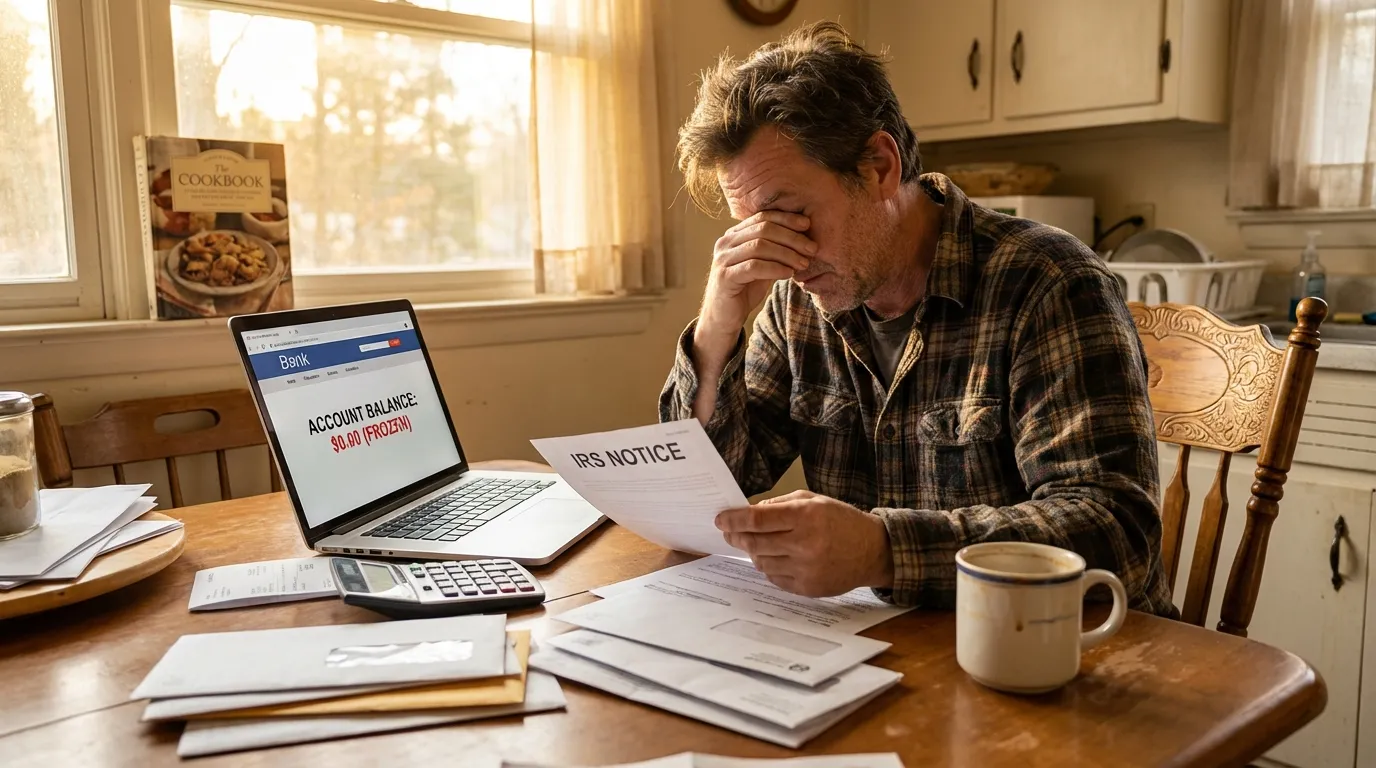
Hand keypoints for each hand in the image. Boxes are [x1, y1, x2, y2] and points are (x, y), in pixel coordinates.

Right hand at [693, 211, 816, 362]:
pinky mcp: (725, 277)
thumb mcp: (763, 265)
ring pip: (759, 246)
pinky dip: (775, 268)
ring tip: (803, 264)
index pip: (762, 217)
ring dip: (786, 254)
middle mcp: (725, 243)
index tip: (807, 225)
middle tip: (811, 248)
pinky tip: (789, 274)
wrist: (723, 317)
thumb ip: (775, 251)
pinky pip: (754, 267)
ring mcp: (723, 259)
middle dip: (791, 237)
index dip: (786, 219)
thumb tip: (803, 236)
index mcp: (734, 235)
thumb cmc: (745, 290)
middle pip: (763, 229)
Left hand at [715, 490, 893, 596]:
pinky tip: (777, 558)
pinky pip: (774, 578)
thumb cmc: (841, 521)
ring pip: (761, 562)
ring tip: (759, 544)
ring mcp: (805, 569)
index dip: (733, 520)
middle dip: (737, 536)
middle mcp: (804, 544)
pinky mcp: (807, 588)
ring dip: (754, 552)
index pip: (757, 520)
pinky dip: (770, 567)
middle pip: (754, 542)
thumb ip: (780, 504)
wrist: (872, 551)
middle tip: (730, 532)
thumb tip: (749, 513)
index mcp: (805, 516)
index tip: (720, 520)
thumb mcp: (813, 500)